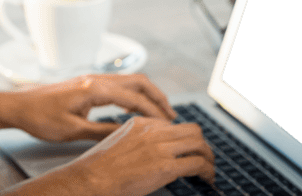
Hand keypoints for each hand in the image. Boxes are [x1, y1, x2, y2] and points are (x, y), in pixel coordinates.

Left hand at [6, 73, 176, 142]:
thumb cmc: (39, 116)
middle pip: (138, 81)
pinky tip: (135, 109)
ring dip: (147, 94)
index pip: (134, 97)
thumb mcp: (72, 130)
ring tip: (159, 112)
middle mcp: (94, 79)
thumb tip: (127, 134)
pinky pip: (118, 85)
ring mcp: (90, 80)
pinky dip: (133, 94)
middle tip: (171, 115)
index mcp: (93, 89)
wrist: (18, 105)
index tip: (168, 124)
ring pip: (129, 81)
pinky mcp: (86, 84)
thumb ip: (102, 131)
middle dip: (158, 97)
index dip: (154, 111)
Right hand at [66, 116, 214, 195]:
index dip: (186, 138)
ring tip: (209, 168)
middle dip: (202, 144)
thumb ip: (139, 141)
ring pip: (199, 144)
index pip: (174, 124)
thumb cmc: (100, 167)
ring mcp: (160, 148)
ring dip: (209, 157)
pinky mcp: (165, 166)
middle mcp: (153, 131)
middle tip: (206, 157)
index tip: (189, 148)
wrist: (92, 178)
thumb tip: (154, 152)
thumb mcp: (119, 142)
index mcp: (141, 123)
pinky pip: (197, 164)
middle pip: (192, 130)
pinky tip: (206, 178)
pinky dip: (207, 171)